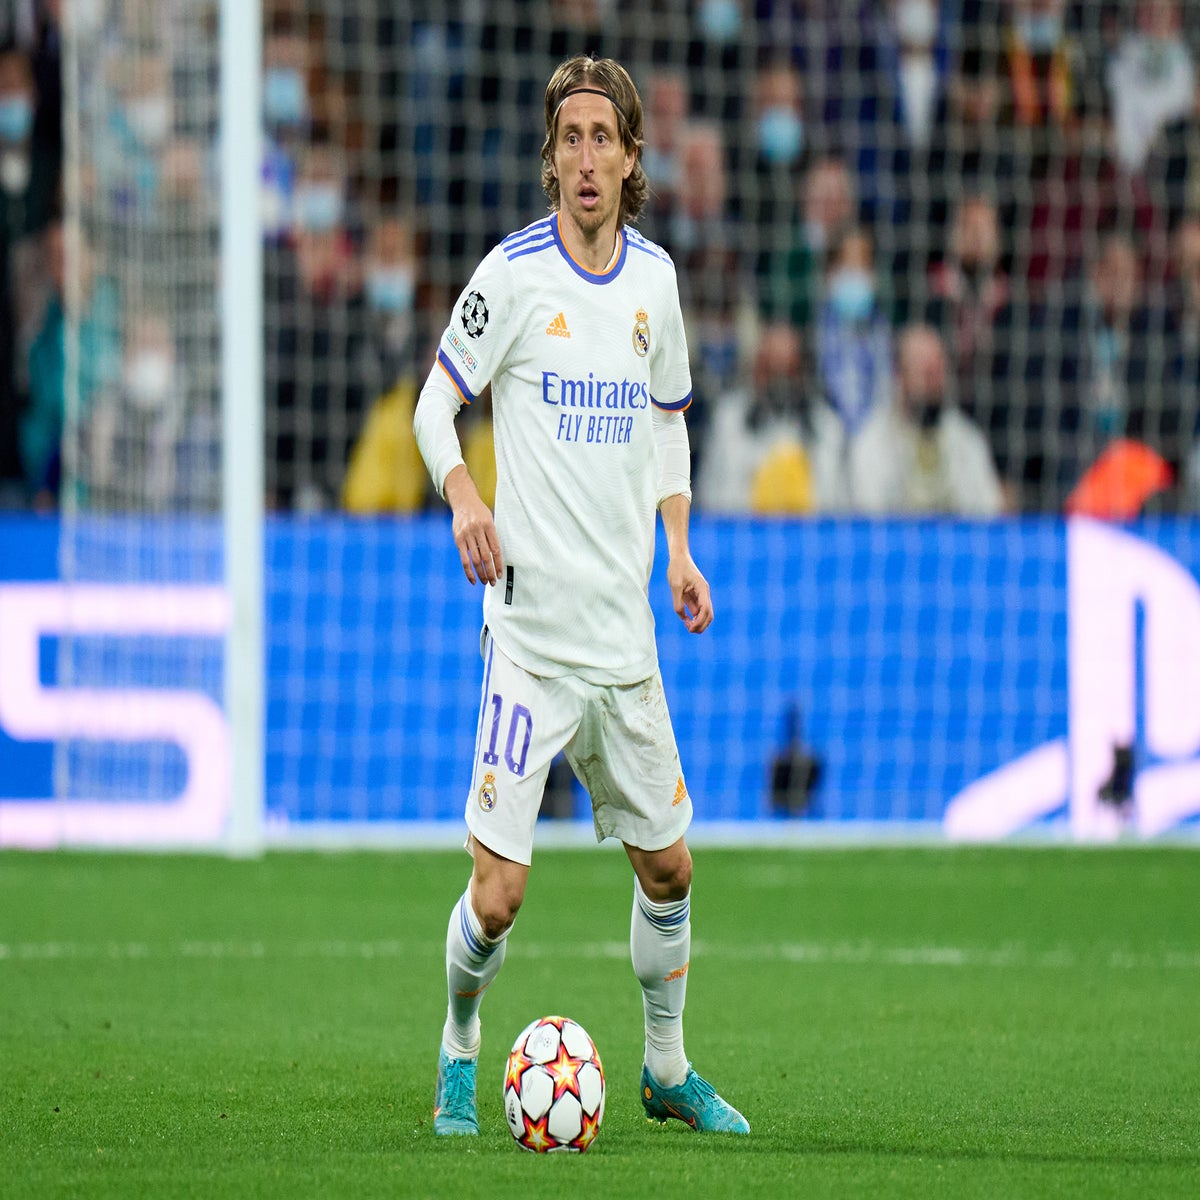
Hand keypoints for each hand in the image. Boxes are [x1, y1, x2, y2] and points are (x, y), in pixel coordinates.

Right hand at [445, 466, 502, 585]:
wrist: (464, 501)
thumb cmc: (479, 513)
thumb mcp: (490, 520)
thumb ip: (492, 537)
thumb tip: (497, 559)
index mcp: (489, 526)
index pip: (496, 549)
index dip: (498, 564)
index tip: (500, 574)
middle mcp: (477, 531)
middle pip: (486, 556)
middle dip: (490, 571)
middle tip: (493, 581)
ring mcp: (467, 535)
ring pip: (475, 559)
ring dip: (481, 573)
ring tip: (485, 582)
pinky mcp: (458, 539)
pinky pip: (464, 559)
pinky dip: (469, 571)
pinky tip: (473, 579)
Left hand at [667, 553, 712, 633]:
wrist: (678, 557)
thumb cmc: (677, 568)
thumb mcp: (675, 586)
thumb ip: (678, 603)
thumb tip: (682, 617)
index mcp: (702, 589)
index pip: (705, 610)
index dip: (699, 622)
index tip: (690, 628)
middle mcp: (704, 592)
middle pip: (708, 614)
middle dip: (701, 624)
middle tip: (690, 630)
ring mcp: (701, 594)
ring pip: (704, 613)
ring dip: (698, 621)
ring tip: (687, 627)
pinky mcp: (695, 594)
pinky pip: (697, 608)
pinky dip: (693, 616)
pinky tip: (686, 620)